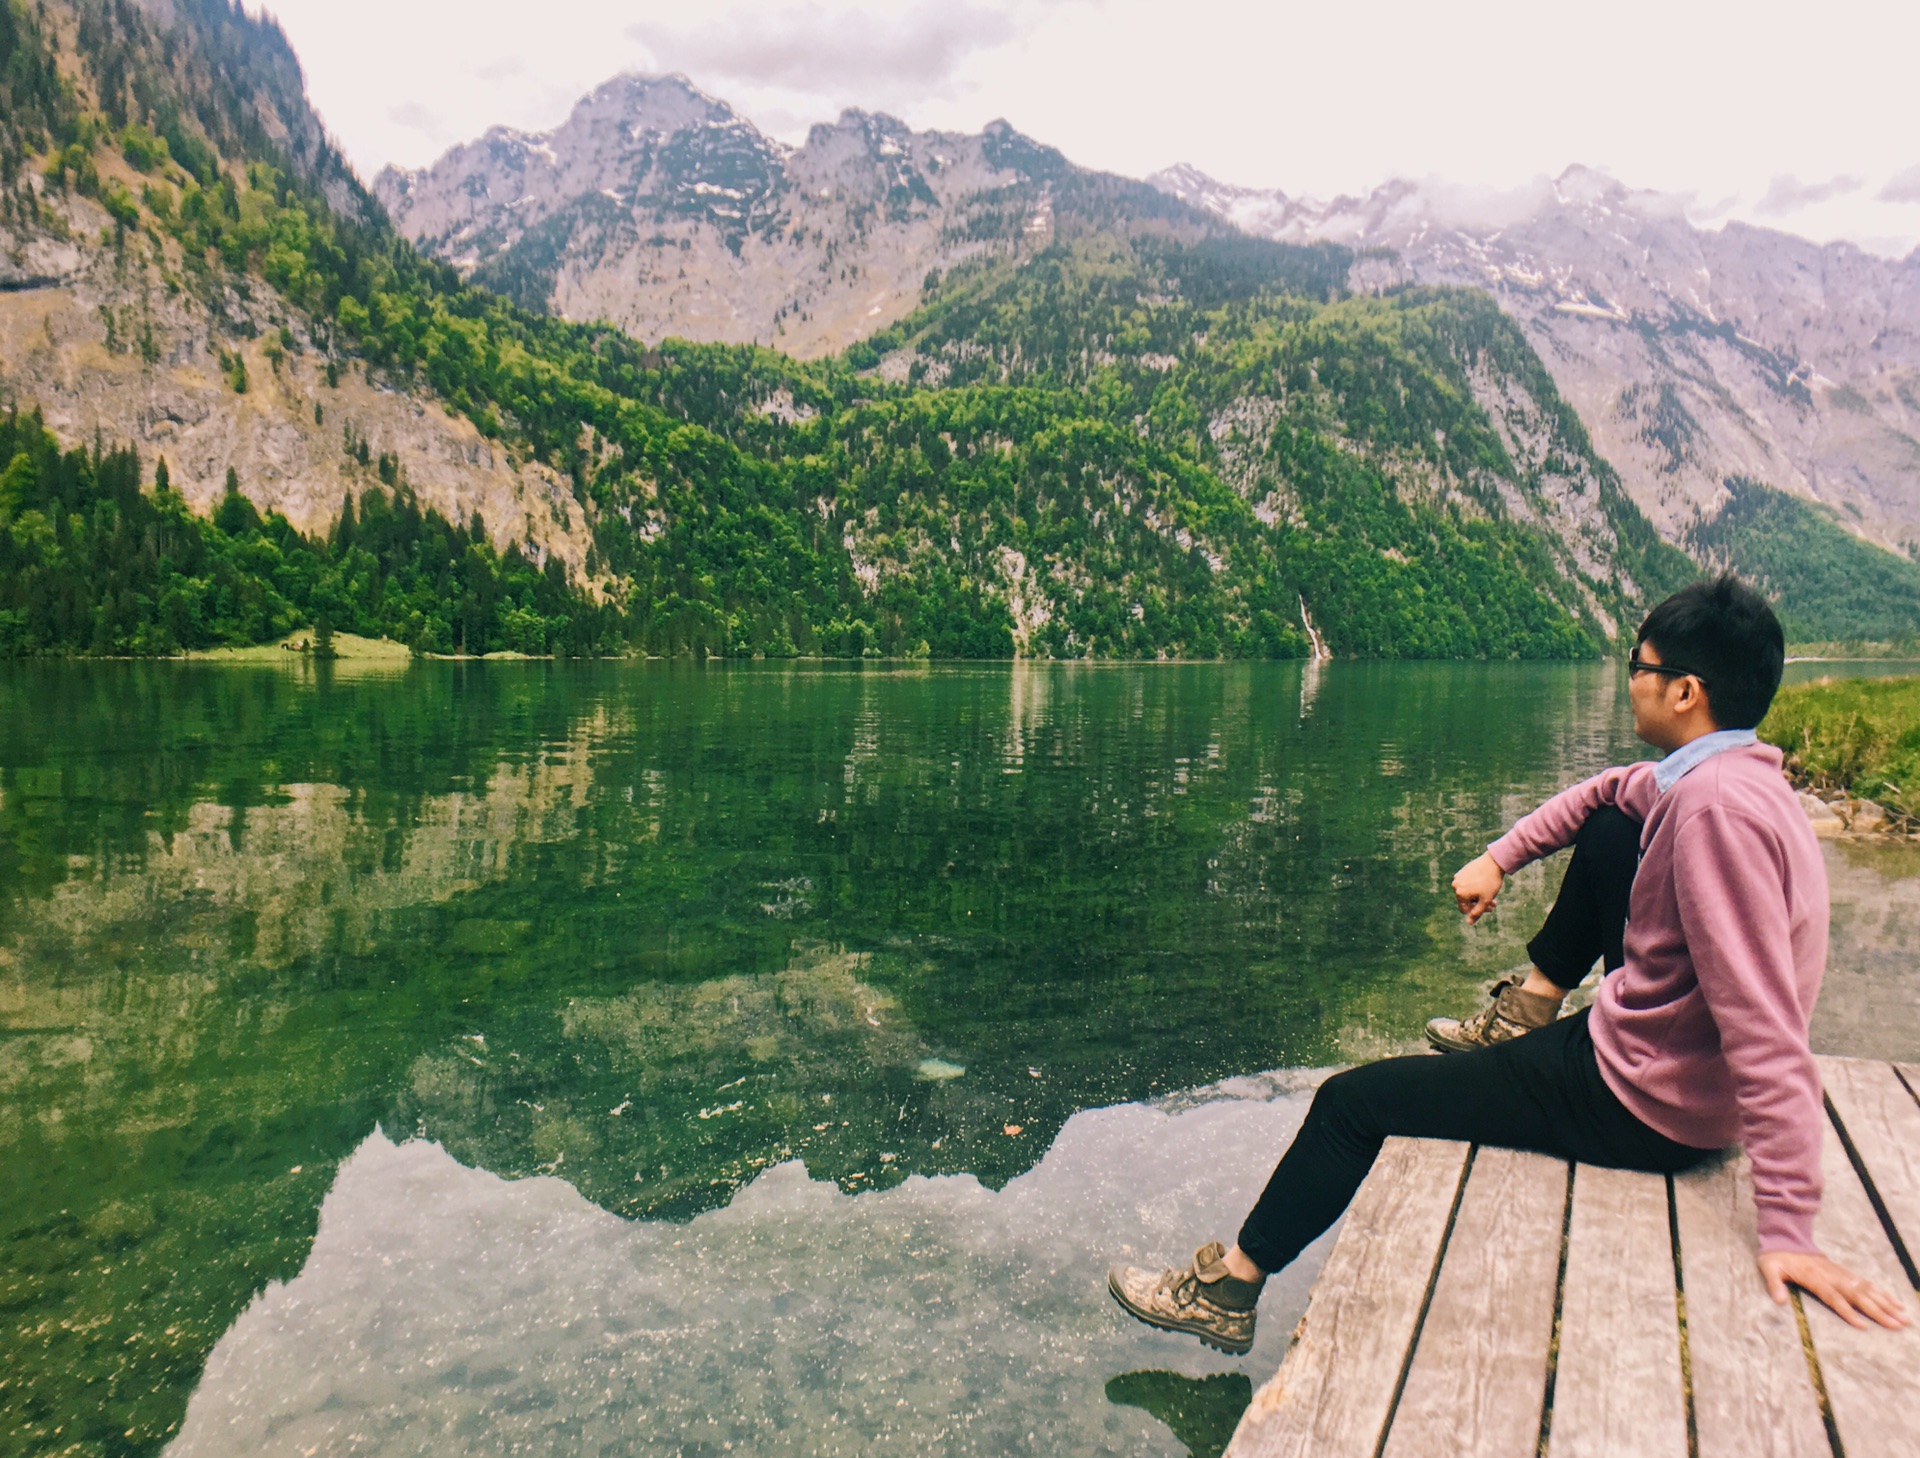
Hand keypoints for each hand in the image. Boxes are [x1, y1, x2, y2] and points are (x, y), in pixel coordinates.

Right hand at [1451, 853, 1504, 923]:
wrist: (1494, 862)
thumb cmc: (1490, 883)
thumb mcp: (1485, 901)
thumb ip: (1477, 913)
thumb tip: (1469, 923)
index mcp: (1460, 894)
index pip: (1465, 910)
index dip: (1477, 912)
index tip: (1489, 907)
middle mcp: (1456, 885)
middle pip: (1466, 900)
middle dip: (1479, 903)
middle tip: (1493, 903)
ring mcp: (1458, 877)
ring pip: (1467, 891)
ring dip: (1478, 895)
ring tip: (1490, 893)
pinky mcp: (1463, 871)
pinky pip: (1467, 883)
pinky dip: (1475, 886)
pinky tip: (1485, 884)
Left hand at [1759, 1250, 1909, 1329]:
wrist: (1786, 1240)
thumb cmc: (1777, 1258)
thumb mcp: (1769, 1268)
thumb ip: (1774, 1284)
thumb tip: (1778, 1301)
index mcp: (1815, 1279)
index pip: (1834, 1298)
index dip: (1848, 1312)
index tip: (1863, 1326)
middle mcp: (1833, 1277)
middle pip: (1858, 1296)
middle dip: (1879, 1311)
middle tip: (1898, 1325)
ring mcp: (1842, 1274)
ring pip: (1868, 1290)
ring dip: (1887, 1303)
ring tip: (1904, 1317)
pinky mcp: (1846, 1273)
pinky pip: (1868, 1284)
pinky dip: (1883, 1294)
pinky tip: (1896, 1303)